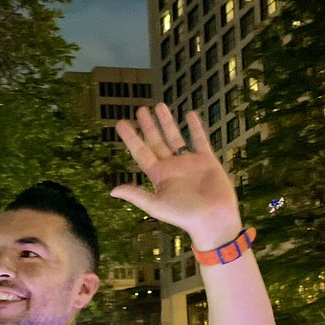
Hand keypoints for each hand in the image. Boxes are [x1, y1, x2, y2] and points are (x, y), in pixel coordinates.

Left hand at [112, 104, 241, 248]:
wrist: (213, 219)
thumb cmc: (184, 214)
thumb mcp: (156, 205)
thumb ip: (136, 195)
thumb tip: (112, 191)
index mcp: (159, 176)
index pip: (141, 153)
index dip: (131, 138)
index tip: (121, 123)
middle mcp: (172, 166)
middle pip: (157, 142)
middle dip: (148, 126)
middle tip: (140, 110)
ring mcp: (189, 162)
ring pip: (175, 137)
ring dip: (167, 123)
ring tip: (160, 105)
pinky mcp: (207, 160)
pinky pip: (200, 140)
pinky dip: (195, 128)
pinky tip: (190, 114)